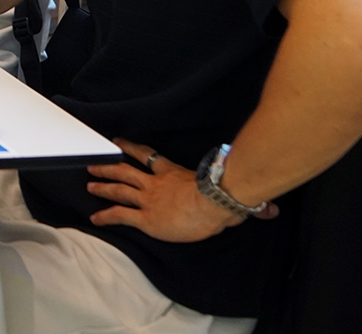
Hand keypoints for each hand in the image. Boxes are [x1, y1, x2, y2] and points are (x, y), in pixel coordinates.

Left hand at [86, 139, 274, 242]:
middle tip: (91, 164)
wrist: (213, 203)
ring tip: (88, 184)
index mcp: (172, 173)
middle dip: (107, 167)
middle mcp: (156, 183)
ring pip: (119, 189)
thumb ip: (248, 204)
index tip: (117, 142)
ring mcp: (148, 200)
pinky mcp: (145, 218)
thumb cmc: (222, 198)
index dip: (131, 149)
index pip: (148, 157)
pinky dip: (106, 215)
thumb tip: (273, 210)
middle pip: (126, 171)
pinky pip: (120, 215)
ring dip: (102, 186)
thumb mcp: (231, 197)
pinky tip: (94, 218)